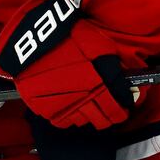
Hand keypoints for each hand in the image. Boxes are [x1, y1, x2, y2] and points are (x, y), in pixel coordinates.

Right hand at [0, 0, 137, 128]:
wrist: (32, 40)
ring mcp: (64, 106)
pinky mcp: (46, 109)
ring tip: (88, 106)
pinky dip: (69, 116)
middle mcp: (83, 100)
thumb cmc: (68, 38)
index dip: (122, 111)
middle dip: (108, 117)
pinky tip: (71, 107)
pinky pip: (63, 121)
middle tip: (109, 111)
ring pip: (83, 121)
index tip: (123, 109)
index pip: (117, 109)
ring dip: (89, 116)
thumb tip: (127, 88)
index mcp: (99, 85)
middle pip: (102, 120)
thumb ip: (113, 68)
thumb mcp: (98, 46)